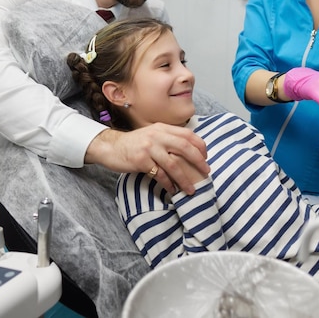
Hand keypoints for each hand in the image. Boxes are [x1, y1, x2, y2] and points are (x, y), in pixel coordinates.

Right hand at [85, 122, 209, 194]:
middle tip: (206, 172)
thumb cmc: (135, 144)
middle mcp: (157, 135)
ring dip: (184, 178)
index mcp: (162, 128)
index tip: (206, 157)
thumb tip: (190, 149)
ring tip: (191, 189)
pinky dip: (168, 184)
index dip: (200, 146)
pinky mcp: (141, 160)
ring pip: (173, 164)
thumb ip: (169, 138)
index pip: (187, 134)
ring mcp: (149, 147)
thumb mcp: (153, 135)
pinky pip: (159, 174)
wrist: (112, 147)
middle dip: (198, 161)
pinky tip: (173, 190)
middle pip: (184, 147)